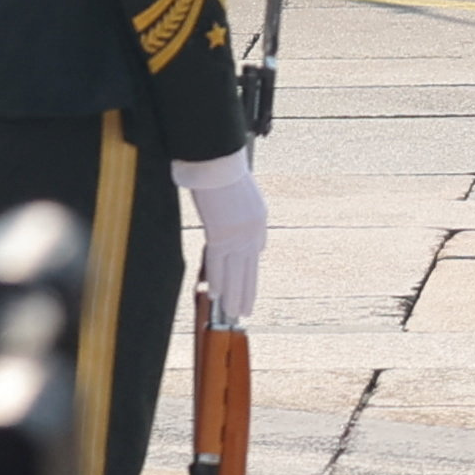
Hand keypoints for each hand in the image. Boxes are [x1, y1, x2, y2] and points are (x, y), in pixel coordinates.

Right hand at [174, 152, 266, 328]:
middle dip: (247, 291)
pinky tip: (215, 295)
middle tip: (246, 311)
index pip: (257, 248)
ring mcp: (237, 236)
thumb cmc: (224, 167)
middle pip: (249, 268)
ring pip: (235, 273)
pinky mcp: (220, 237)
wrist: (219, 161)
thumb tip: (226, 210)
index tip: (248, 281)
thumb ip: (239, 204)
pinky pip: (217, 265)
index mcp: (259, 217)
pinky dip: (216, 281)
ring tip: (233, 313)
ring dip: (234, 296)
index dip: (250, 266)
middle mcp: (252, 231)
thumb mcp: (240, 186)